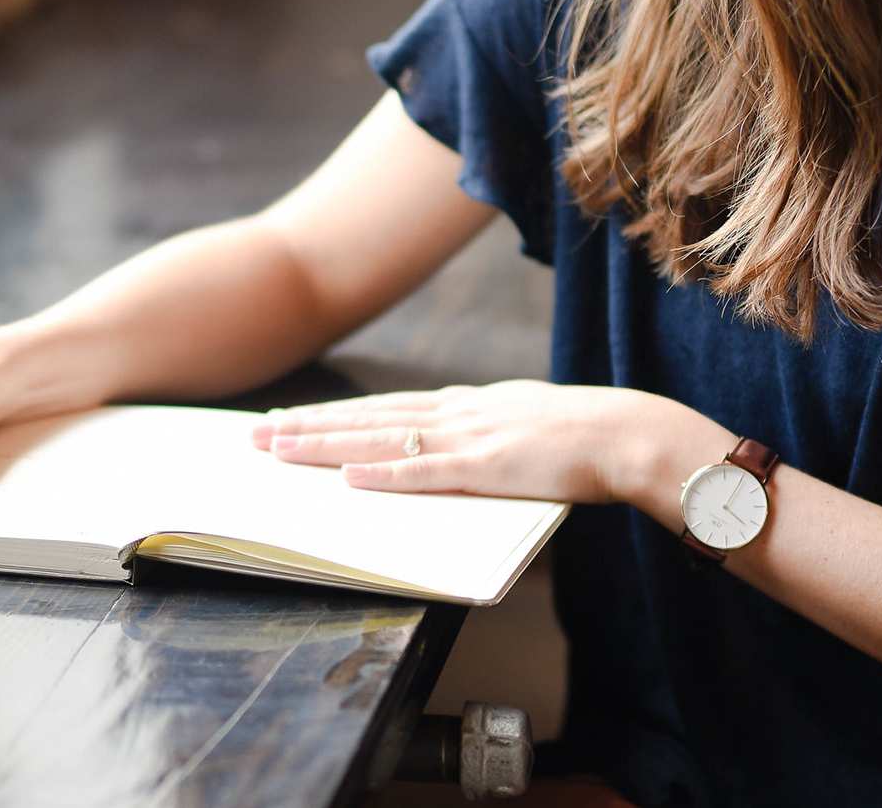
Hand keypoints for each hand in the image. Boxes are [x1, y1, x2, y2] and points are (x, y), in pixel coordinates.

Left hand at [248, 379, 663, 503]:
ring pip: (381, 439)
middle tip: (256, 435)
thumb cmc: (581, 437)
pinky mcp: (487, 467)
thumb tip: (453, 444)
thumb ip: (482, 431)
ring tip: (280, 450)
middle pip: (366, 418)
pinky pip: (425, 473)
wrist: (626, 433)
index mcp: (464, 404)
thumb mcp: (519, 423)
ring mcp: (469, 437)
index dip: (332, 415)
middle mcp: (456, 413)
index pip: (382, 407)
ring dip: (327, 445)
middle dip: (308, 427)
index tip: (288, 420)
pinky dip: (383, 474)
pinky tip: (348, 476)